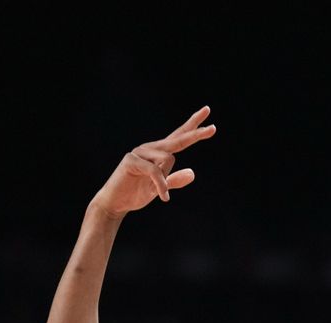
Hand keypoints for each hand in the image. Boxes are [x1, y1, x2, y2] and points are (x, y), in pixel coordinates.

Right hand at [91, 106, 216, 217]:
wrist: (115, 203)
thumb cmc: (136, 194)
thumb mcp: (161, 189)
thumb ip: (175, 181)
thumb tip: (192, 173)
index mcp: (158, 153)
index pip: (179, 136)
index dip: (193, 125)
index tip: (207, 111)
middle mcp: (150, 148)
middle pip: (178, 139)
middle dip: (196, 134)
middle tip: (214, 128)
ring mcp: (139, 152)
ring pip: (168, 159)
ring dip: (165, 180)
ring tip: (156, 191)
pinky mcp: (131, 160)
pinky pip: (155, 171)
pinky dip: (161, 186)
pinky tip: (164, 197)